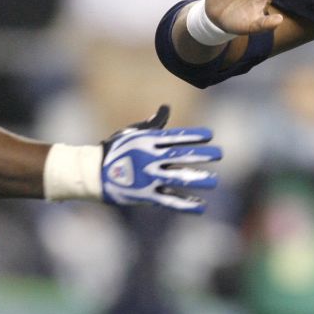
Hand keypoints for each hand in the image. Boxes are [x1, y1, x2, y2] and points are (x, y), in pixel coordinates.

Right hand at [100, 105, 221, 212]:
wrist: (93, 173)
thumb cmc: (114, 149)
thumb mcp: (133, 133)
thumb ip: (153, 124)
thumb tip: (165, 108)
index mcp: (149, 141)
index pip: (177, 136)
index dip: (194, 135)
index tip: (210, 135)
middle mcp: (151, 158)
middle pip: (182, 156)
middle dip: (202, 155)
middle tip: (220, 154)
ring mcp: (149, 177)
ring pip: (179, 178)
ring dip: (198, 179)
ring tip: (215, 181)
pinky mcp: (146, 195)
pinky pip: (170, 200)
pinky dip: (186, 204)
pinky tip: (201, 206)